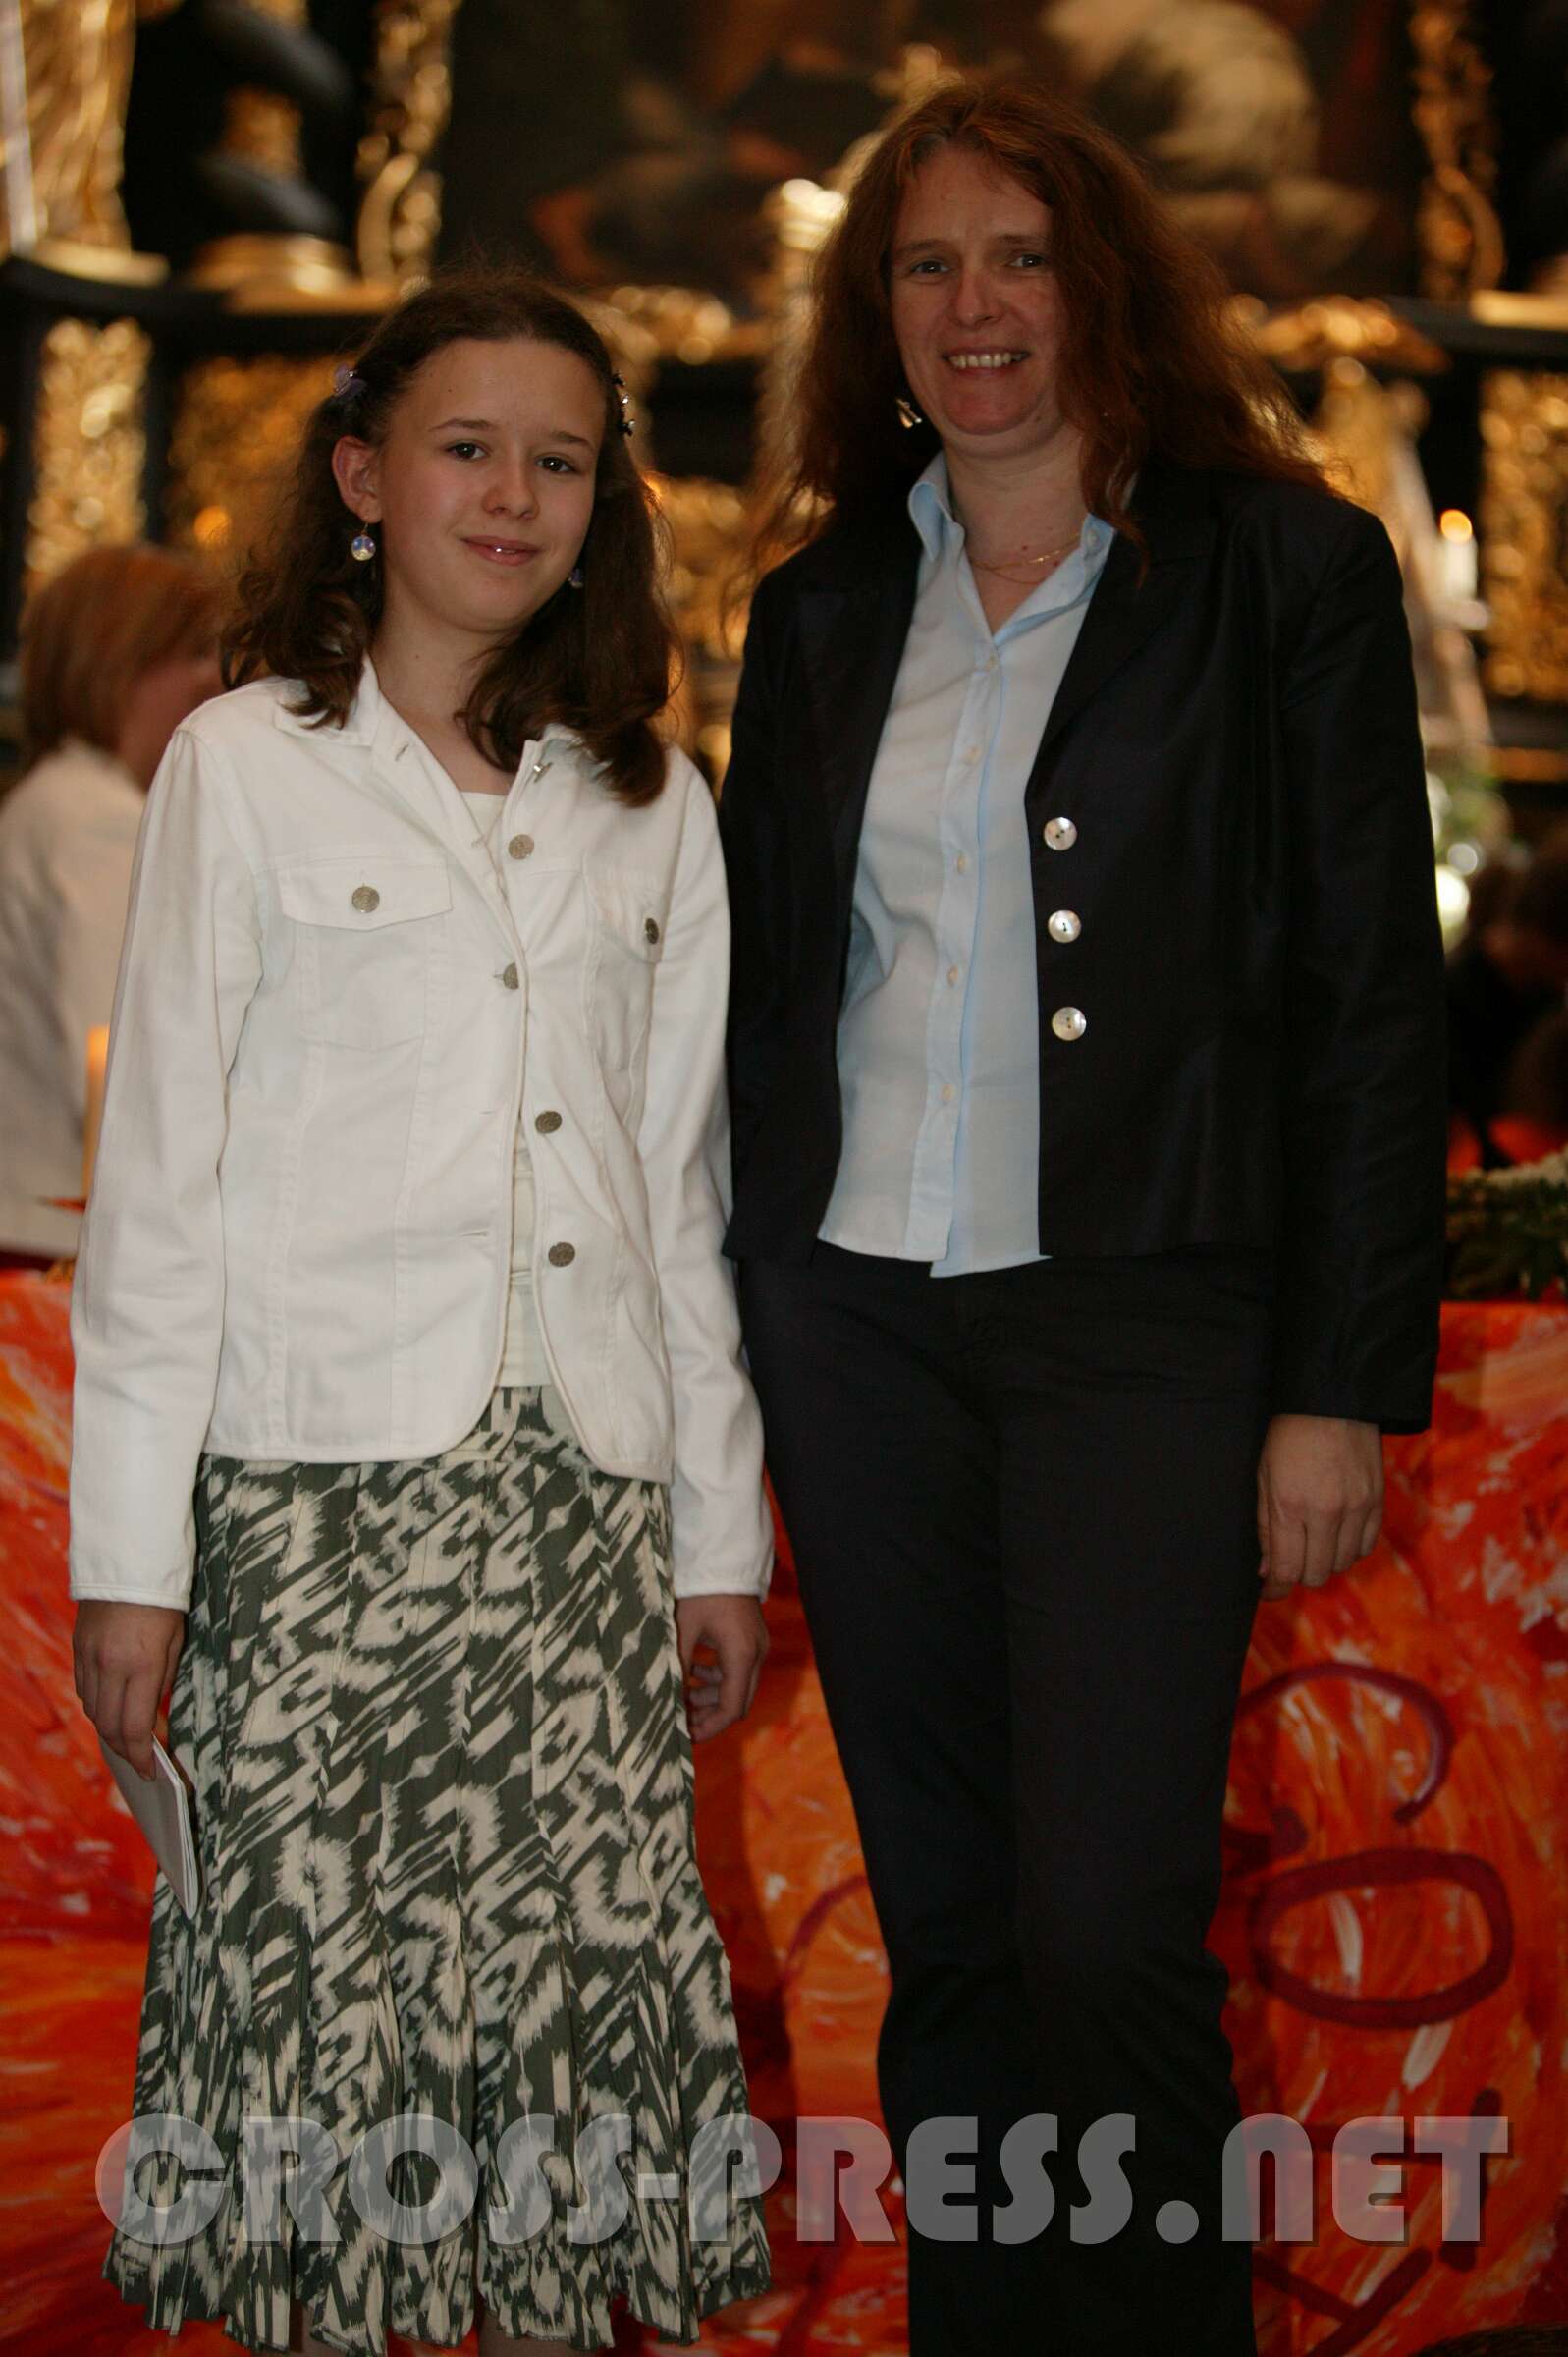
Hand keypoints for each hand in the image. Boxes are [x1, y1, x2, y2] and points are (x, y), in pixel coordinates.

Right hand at [73, 1600, 185, 1778]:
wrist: (127, 1560)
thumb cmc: (164, 1599)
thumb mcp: (177, 1639)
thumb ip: (165, 1677)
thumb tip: (156, 1710)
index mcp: (142, 1665)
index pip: (136, 1727)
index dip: (142, 1756)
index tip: (151, 1772)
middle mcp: (110, 1667)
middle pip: (110, 1726)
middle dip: (125, 1750)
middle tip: (140, 1762)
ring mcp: (89, 1659)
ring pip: (93, 1711)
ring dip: (109, 1730)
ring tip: (127, 1740)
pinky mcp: (78, 1649)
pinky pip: (83, 1690)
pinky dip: (96, 1705)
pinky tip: (110, 1708)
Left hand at [675, 1593, 768, 1743]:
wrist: (724, 1557)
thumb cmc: (702, 1590)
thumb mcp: (683, 1629)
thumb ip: (677, 1665)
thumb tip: (665, 1699)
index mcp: (741, 1655)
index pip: (732, 1707)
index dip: (710, 1727)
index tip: (688, 1736)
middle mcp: (755, 1654)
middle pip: (738, 1701)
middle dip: (711, 1716)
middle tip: (683, 1724)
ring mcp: (757, 1646)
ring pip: (738, 1685)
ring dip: (713, 1696)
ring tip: (684, 1698)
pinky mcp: (752, 1638)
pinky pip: (738, 1668)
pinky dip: (718, 1677)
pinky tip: (694, 1671)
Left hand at [1256, 1414, 1383, 1600]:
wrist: (1332, 1400)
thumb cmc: (1289, 1436)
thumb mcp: (1263, 1477)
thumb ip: (1265, 1527)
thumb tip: (1267, 1570)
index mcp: (1291, 1506)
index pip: (1286, 1570)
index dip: (1275, 1588)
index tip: (1268, 1590)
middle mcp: (1327, 1512)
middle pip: (1316, 1574)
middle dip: (1298, 1573)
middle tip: (1289, 1559)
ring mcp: (1357, 1509)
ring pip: (1342, 1564)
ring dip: (1324, 1561)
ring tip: (1312, 1541)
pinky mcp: (1377, 1502)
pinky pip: (1365, 1546)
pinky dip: (1349, 1548)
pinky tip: (1336, 1533)